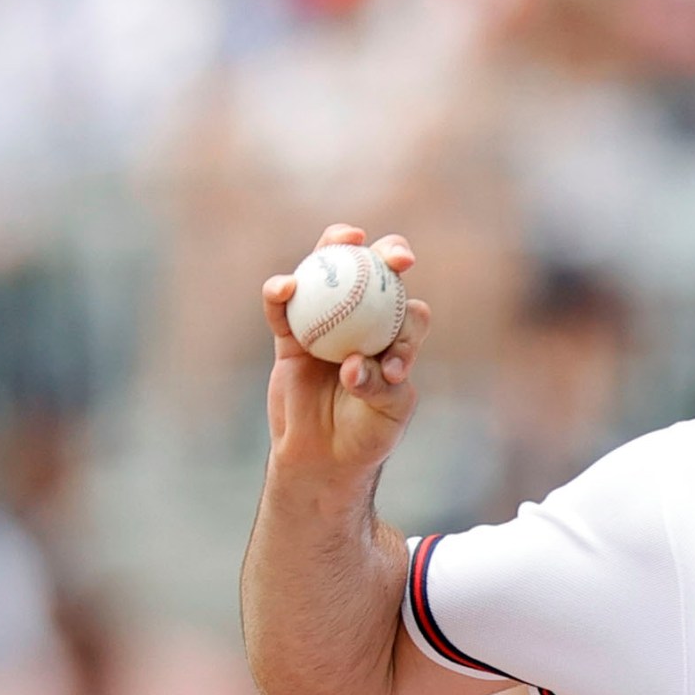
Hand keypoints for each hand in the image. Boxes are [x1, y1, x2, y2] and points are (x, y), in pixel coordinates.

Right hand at [262, 225, 432, 483]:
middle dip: (389, 254)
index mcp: (397, 342)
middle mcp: (364, 325)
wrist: (323, 456)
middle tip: (396, 256)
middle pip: (376, 277)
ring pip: (330, 276)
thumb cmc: (367, 435)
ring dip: (335, 249)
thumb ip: (377, 387)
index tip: (408, 326)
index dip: (413, 314)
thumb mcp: (385, 415)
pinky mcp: (291, 336)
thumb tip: (353, 362)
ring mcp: (326, 325)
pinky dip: (282, 293)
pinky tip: (285, 287)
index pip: (411, 314)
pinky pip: (283, 309)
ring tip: (345, 239)